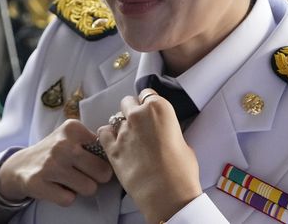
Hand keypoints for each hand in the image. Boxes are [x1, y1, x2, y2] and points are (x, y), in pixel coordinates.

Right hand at [0, 119, 112, 206]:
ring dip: (82, 188)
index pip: (107, 151)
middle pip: (103, 173)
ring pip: (89, 188)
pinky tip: (57, 187)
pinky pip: (69, 199)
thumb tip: (120, 155)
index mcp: (73, 129)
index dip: (103, 160)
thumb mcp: (72, 137)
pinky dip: (66, 197)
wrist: (21, 165)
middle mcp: (63, 144)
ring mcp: (51, 164)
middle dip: (96, 177)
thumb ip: (94, 142)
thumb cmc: (55, 152)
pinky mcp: (39, 183)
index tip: (92, 160)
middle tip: (84, 174)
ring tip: (70, 181)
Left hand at [99, 90, 201, 223]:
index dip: (149, 103)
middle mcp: (138, 115)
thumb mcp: (184, 143)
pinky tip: (114, 143)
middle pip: (128, 102)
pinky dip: (108, 136)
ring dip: (121, 124)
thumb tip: (166, 135)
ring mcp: (123, 131)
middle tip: (139, 124)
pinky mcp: (111, 148)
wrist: (166, 193)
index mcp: (159, 108)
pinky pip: (103, 133)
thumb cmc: (181, 170)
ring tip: (128, 137)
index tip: (150, 112)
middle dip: (132, 110)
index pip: (148, 94)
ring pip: (115, 117)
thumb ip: (170, 132)